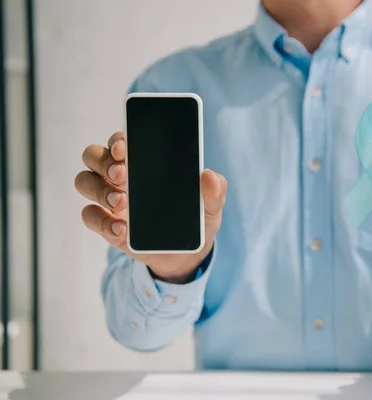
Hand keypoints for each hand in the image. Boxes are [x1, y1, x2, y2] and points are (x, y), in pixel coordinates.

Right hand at [74, 132, 226, 282]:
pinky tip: (121, 229)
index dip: (118, 139)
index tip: (126, 146)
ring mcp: (110, 200)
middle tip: (123, 174)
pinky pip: (90, 216)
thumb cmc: (195, 220)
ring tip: (121, 201)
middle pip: (94, 156)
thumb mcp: (211, 206)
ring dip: (98, 189)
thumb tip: (209, 176)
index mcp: (144, 163)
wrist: (187, 255)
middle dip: (104, 161)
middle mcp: (120, 177)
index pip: (121, 141)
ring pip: (84, 181)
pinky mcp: (107, 226)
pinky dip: (102, 221)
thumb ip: (215, 191)